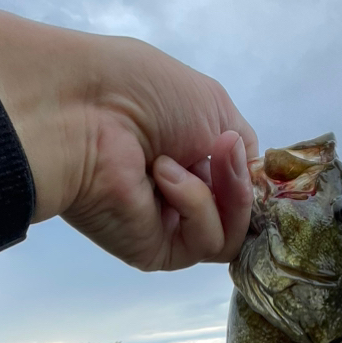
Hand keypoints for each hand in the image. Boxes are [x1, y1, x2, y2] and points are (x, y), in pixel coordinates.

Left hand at [0, 12, 257, 269]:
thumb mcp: (214, 105)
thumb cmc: (141, 91)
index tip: (247, 150)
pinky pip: (205, 241)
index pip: (242, 183)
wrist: (86, 110)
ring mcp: (169, 225)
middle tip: (220, 148)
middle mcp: (181, 194)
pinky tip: (163, 176)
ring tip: (180, 159)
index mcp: (190, 156)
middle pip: (245, 212)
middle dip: (240, 181)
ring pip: (232, 233)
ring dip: (223, 195)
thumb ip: (242, 147)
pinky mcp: (157, 251)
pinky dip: (195, 206)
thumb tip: (250, 177)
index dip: (254, 174)